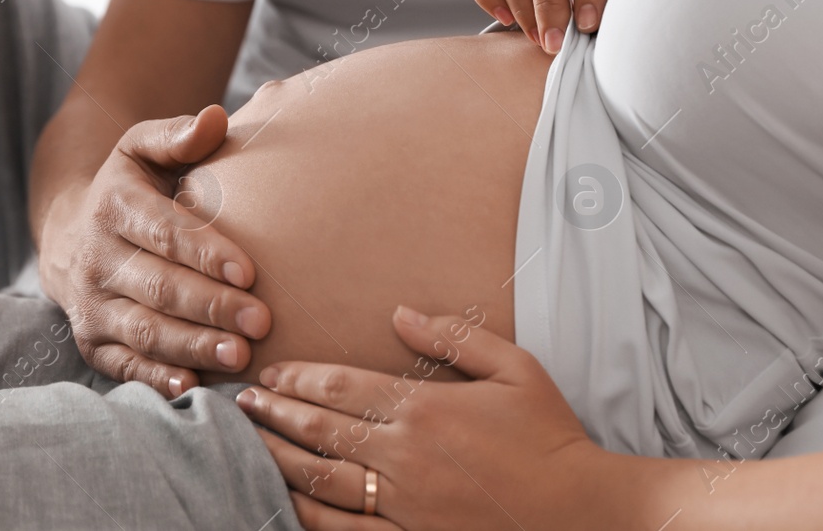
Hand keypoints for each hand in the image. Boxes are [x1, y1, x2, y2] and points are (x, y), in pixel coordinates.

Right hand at [38, 106, 271, 394]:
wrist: (69, 231)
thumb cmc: (130, 187)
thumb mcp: (143, 148)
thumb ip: (178, 134)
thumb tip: (215, 118)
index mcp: (114, 207)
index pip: (163, 232)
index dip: (206, 253)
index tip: (250, 271)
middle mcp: (96, 258)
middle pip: (159, 287)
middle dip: (211, 306)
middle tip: (260, 322)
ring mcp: (90, 305)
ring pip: (144, 330)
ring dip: (193, 346)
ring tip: (239, 357)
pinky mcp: (91, 342)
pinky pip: (123, 366)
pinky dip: (156, 379)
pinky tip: (192, 387)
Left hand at [236, 307, 633, 530]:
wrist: (581, 511)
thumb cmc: (550, 435)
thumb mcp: (514, 367)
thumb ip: (453, 337)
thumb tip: (399, 311)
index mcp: (425, 408)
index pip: (341, 385)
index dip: (298, 376)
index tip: (271, 371)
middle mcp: (405, 456)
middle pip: (320, 429)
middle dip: (275, 412)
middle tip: (242, 401)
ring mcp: (404, 504)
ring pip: (321, 480)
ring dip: (278, 457)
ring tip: (250, 442)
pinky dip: (308, 515)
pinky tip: (286, 500)